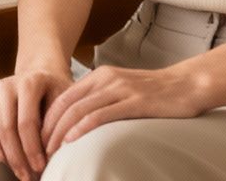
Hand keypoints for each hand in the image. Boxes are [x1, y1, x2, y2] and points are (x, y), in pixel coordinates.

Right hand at [0, 66, 71, 179]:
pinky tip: (5, 160)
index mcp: (30, 82)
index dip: (32, 148)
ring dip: (8, 156)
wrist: (40, 74)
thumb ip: (58, 122)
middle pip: (8, 128)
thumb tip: (55, 153)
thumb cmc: (55, 91)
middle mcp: (8, 85)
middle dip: (18, 157)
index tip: (40, 167)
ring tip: (20, 173)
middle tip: (28, 177)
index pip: (27, 121)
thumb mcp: (64, 100)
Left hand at [40, 64, 205, 153]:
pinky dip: (82, 127)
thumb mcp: (122, 90)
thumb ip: (102, 100)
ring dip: (60, 132)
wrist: (187, 84)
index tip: (38, 139)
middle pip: (66, 104)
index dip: (47, 119)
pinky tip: (72, 140)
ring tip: (50, 150)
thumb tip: (80, 121)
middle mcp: (106, 79)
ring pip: (79, 110)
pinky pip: (101, 114)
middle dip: (48, 128)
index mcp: (101, 76)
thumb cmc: (156, 93)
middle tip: (39, 149)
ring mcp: (120, 89)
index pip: (64, 98)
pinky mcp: (134, 101)